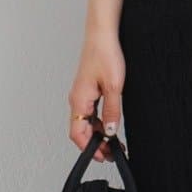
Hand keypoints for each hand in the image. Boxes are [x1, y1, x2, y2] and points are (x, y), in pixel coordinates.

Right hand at [68, 34, 124, 158]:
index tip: (102, 156)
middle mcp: (76, 99)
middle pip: (81, 131)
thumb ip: (112, 112)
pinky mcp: (87, 90)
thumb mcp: (114, 87)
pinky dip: (99, 122)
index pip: (78, 134)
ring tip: (114, 142)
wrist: (102, 35)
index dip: (89, 148)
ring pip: (86, 122)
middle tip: (112, 152)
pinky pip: (90, 112)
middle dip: (95, 144)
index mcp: (79, 100)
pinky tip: (111, 124)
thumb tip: (111, 132)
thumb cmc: (104, 55)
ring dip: (98, 133)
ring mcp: (81, 95)